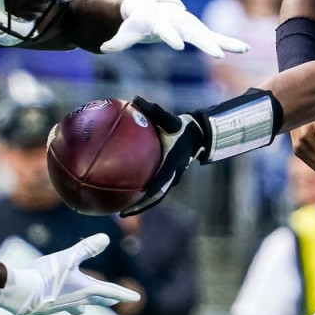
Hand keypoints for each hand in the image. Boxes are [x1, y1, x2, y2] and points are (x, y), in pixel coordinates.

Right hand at [0, 233, 140, 314]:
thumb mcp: (68, 258)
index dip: (125, 293)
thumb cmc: (46, 275)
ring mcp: (62, 306)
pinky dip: (65, 303)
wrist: (20, 294)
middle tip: (115, 301)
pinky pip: (61, 306)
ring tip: (85, 308)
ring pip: (78, 306)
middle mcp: (77, 301)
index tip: (137, 299)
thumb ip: (86, 248)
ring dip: (86, 304)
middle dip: (106, 299)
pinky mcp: (48, 308)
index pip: (110, 291)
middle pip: (96, 300)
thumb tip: (106, 238)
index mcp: (85, 289)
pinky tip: (57, 302)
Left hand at [100, 0, 248, 56]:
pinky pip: (215, 37)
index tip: (178, 45)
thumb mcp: (127, 30)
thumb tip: (103, 48)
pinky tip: (244, 49)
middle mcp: (179, 20)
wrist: (154, 7)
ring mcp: (190, 25)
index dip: (171, 36)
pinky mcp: (199, 31)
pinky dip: (229, 42)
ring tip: (241, 50)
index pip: (165, 29)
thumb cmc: (139, 21)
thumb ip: (118, 41)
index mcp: (161, 20)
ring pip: (208, 34)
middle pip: (192, 32)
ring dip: (224, 43)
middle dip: (204, 42)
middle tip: (216, 55)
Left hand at [124, 97, 206, 215]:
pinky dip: (137, 192)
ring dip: (138, 205)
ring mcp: (169, 179)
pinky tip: (119, 191)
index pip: (161, 181)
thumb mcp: (170, 118)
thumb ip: (154, 110)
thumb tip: (135, 99)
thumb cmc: (181, 127)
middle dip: (140, 207)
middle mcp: (171, 176)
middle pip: (155, 197)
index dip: (150, 193)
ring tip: (118, 212)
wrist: (196, 136)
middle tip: (122, 215)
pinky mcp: (164, 178)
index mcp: (173, 164)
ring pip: (152, 197)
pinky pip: (149, 188)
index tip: (138, 198)